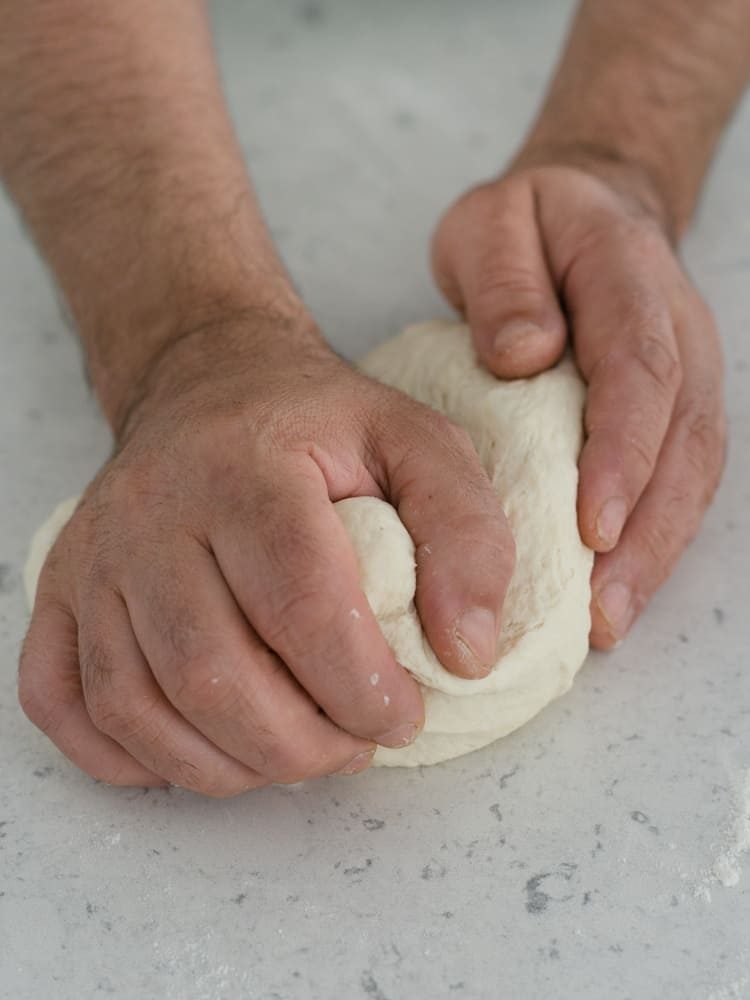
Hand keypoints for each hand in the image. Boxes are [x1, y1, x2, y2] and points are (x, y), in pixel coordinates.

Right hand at [19, 311, 513, 793]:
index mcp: (247, 469)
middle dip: (299, 746)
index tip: (404, 714)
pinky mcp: (60, 589)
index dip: (359, 686)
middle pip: (211, 673)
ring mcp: (94, 555)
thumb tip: (466, 654)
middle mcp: (153, 512)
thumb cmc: (316, 424)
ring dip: (227, 765)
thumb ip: (465, 534)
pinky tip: (196, 749)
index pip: (300, 604)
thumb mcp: (418, 443)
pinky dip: (125, 755)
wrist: (209, 381)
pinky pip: (62, 700)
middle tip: (353, 744)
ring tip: (294, 751)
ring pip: (136, 704)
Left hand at [432, 159, 725, 647]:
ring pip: (695, 472)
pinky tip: (618, 591)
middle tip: (600, 607)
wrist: (589, 210)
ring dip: (657, 552)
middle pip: (684, 439)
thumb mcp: (493, 223)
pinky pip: (681, 481)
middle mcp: (678, 331)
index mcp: (629, 277)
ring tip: (609, 620)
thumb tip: (524, 354)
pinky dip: (654, 540)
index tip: (592, 525)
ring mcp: (689, 373)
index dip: (623, 453)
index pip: (640, 371)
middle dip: (647, 531)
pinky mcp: (679, 410)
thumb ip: (504, 281)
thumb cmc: (530, 225)